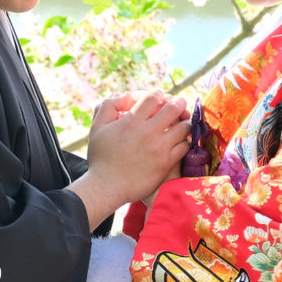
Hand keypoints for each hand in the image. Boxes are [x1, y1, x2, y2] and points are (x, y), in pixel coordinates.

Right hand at [67, 91, 191, 228]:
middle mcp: (147, 131)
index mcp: (131, 121)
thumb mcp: (96, 128)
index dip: (158, 94)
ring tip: (183, 123)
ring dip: (184, 122)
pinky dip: (185, 141)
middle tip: (179, 103)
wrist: (107, 186)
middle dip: (178, 103)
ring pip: (183, 127)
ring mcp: (159, 147)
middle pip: (173, 108)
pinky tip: (180, 141)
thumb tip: (125, 96)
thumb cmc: (100, 158)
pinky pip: (184, 146)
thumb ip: (108, 107)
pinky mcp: (166, 162)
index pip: (152, 97)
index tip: (159, 98)